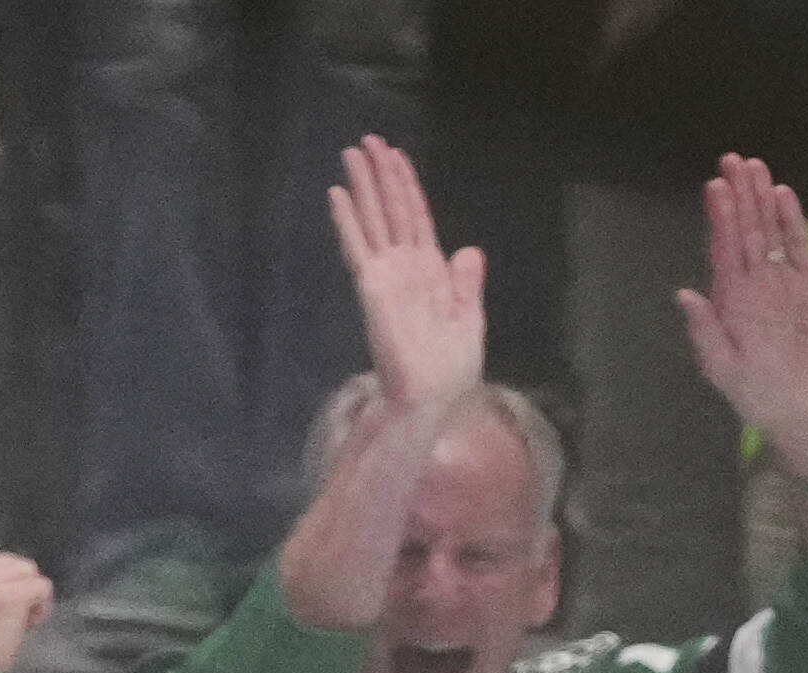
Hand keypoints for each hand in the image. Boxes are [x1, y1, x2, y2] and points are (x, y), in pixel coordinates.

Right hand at [335, 132, 492, 430]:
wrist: (432, 397)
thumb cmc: (450, 369)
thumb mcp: (469, 321)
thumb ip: (467, 286)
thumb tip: (470, 250)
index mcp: (432, 271)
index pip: (417, 217)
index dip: (407, 186)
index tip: (397, 156)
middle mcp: (405, 265)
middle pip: (391, 209)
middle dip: (381, 174)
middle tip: (368, 140)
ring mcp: (386, 274)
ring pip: (373, 219)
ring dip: (363, 185)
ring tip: (351, 153)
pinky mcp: (371, 287)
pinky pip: (358, 246)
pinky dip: (348, 220)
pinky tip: (337, 194)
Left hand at [680, 150, 807, 478]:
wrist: (799, 409)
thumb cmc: (755, 392)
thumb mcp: (721, 367)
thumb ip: (704, 331)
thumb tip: (683, 294)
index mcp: (729, 297)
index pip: (722, 247)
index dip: (718, 217)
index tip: (713, 186)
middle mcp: (754, 281)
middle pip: (745, 229)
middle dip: (739, 195)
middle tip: (732, 160)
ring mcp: (782, 280)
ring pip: (771, 230)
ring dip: (762, 199)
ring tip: (755, 166)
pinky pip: (800, 247)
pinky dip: (793, 221)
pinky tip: (783, 195)